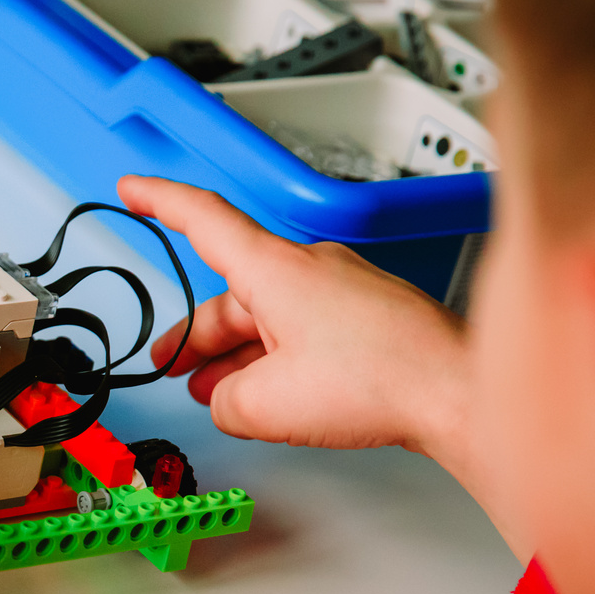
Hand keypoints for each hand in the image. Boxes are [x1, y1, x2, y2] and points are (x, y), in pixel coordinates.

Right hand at [122, 174, 472, 461]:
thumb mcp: (267, 404)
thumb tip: (230, 401)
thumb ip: (226, 401)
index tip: (134, 189)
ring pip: (269, 315)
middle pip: (233, 291)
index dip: (160, 202)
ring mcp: (343, 290)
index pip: (204, 219)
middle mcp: (310, 267)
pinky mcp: (369, 316)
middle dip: (198, 334)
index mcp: (275, 269)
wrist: (460, 392)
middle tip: (170, 363)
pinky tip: (273, 395)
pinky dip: (277, 357)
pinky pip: (305, 329)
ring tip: (218, 393)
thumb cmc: (381, 379)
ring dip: (238, 354)